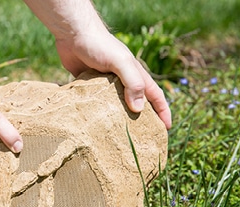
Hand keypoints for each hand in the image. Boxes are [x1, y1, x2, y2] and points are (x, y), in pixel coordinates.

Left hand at [55, 29, 171, 128]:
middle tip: (143, 140)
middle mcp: (122, 80)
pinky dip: (98, 114)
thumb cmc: (100, 45)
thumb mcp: (120, 62)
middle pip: (137, 103)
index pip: (154, 96)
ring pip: (116, 106)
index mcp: (135, 74)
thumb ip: (132, 83)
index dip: (163, 112)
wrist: (73, 34)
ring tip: (119, 139)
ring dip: (119, 120)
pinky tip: (95, 128)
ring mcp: (105, 84)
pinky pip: (97, 104)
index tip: (166, 129)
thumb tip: (139, 110)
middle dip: (142, 120)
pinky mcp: (89, 86)